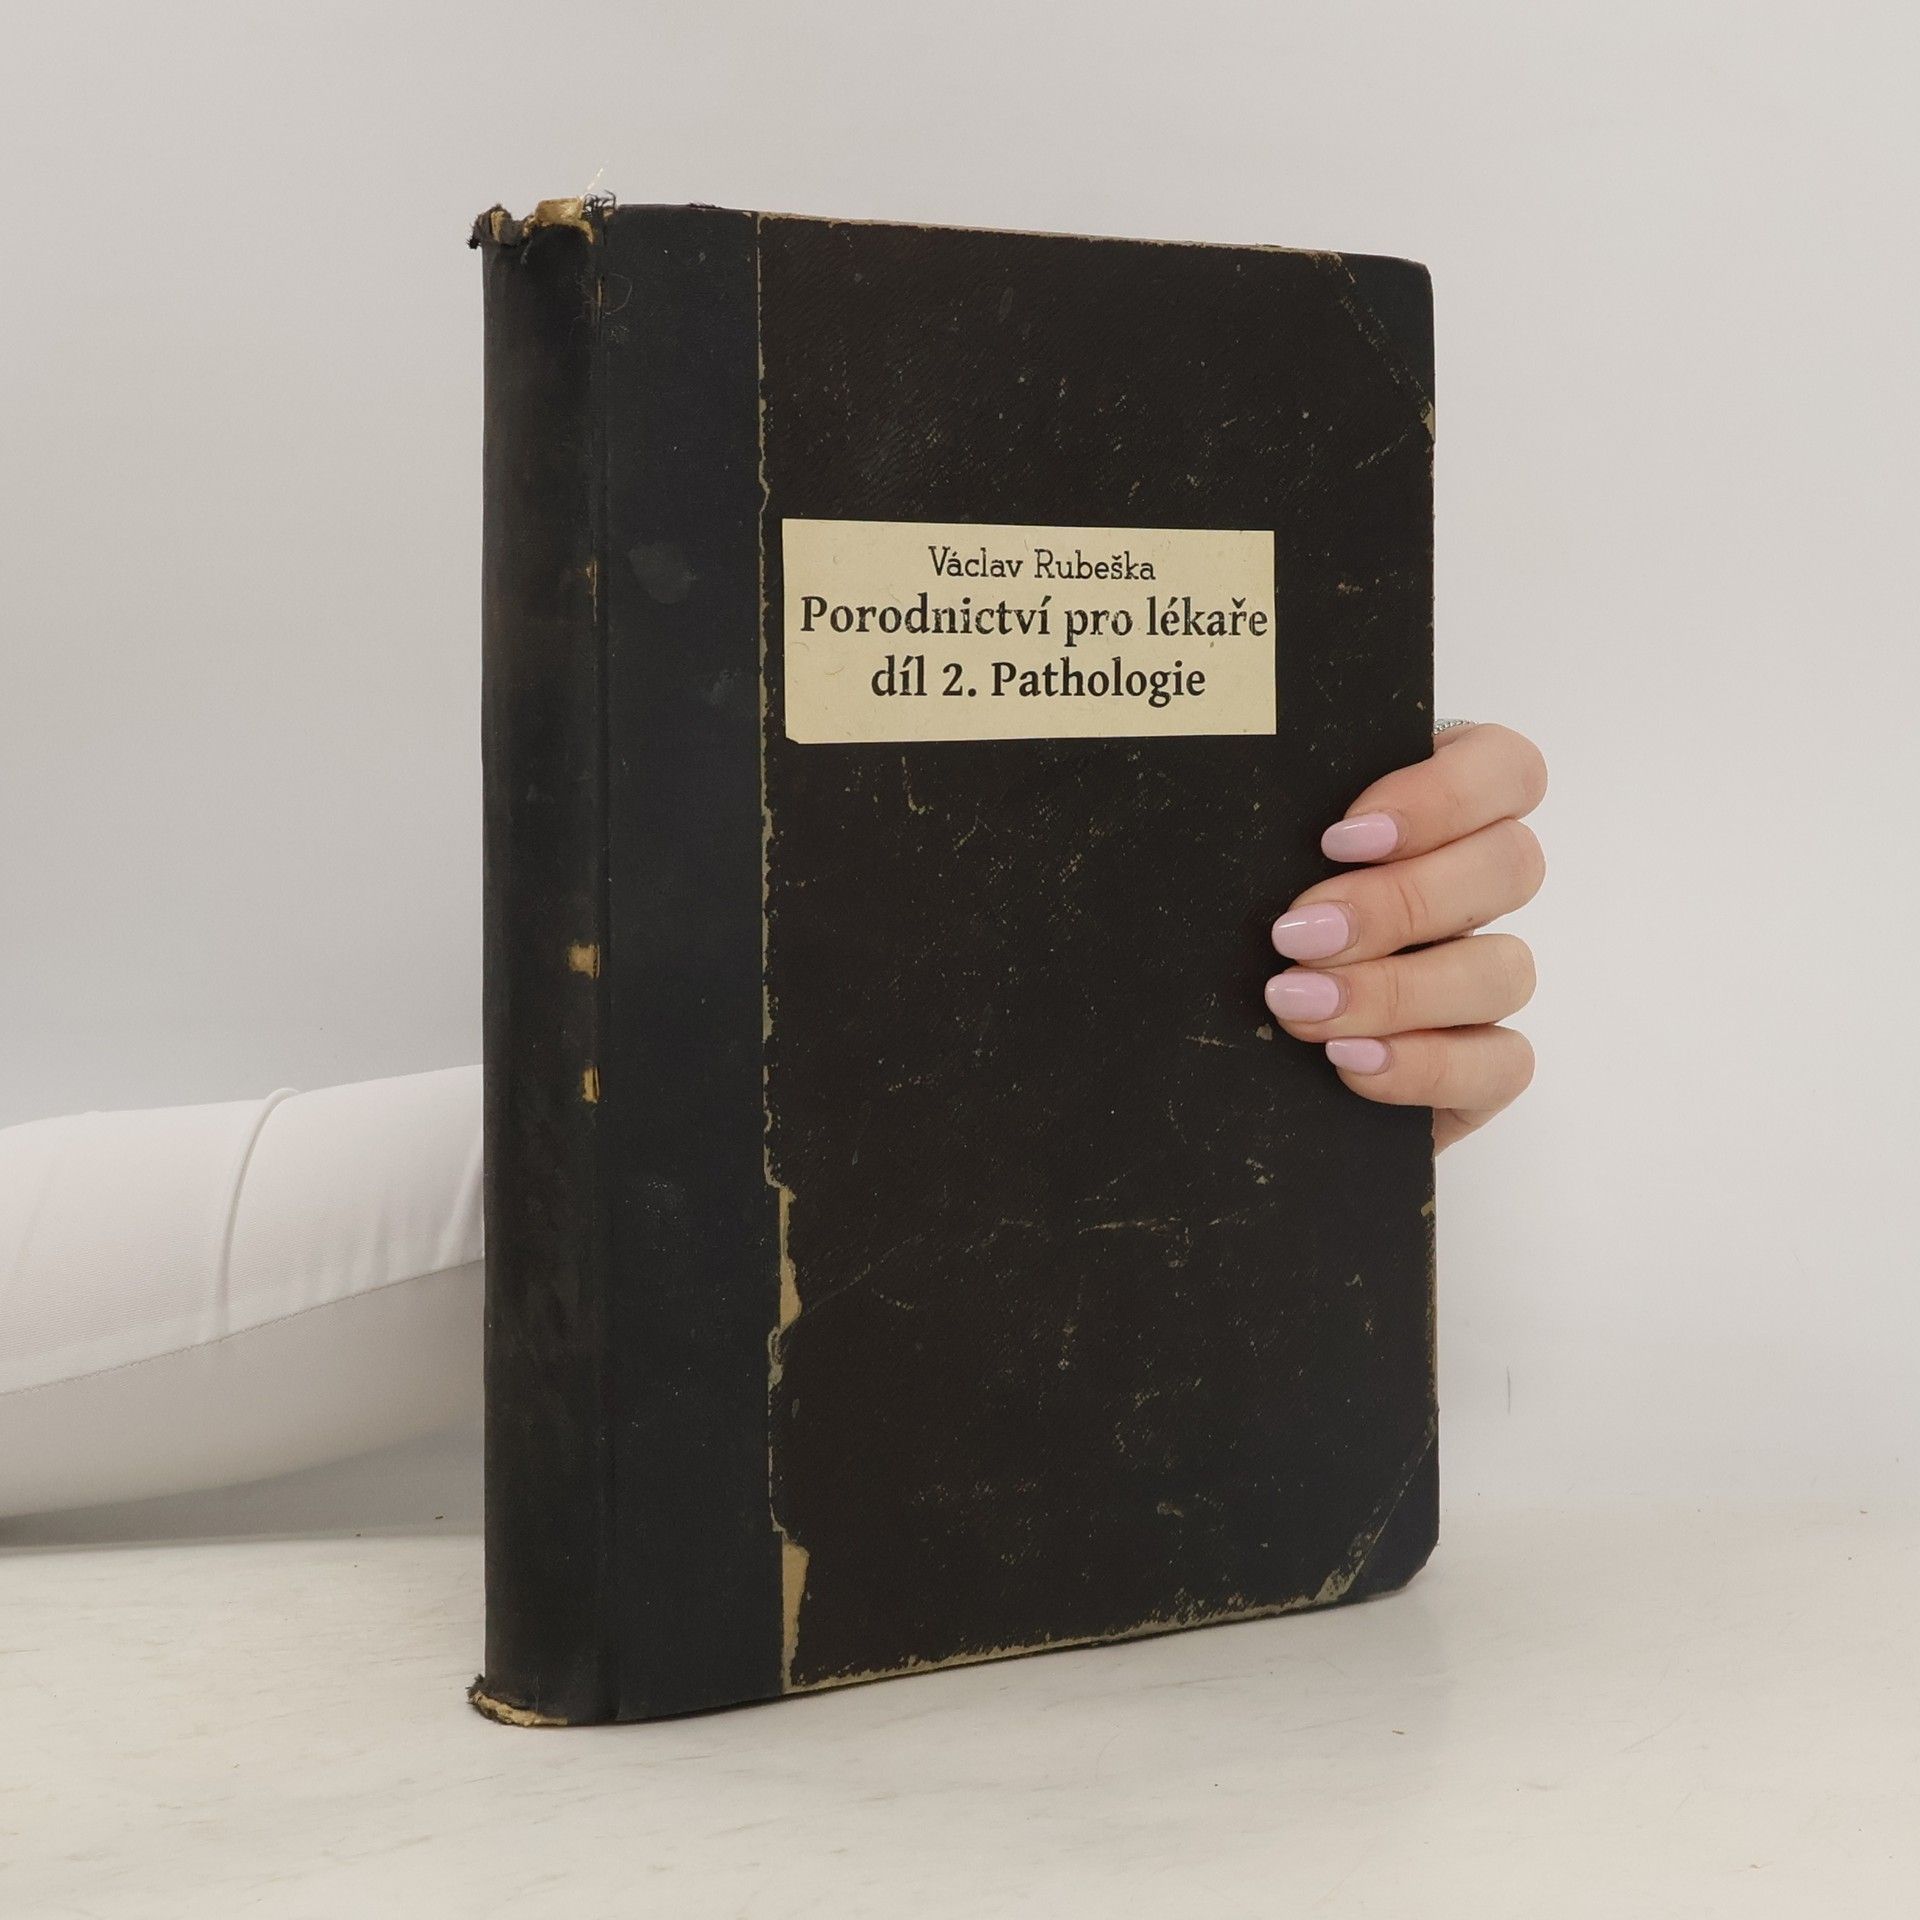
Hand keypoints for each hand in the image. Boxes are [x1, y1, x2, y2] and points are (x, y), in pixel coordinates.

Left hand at [1263, 722, 1546, 1150]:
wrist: (1211, 1044)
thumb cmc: (1230, 922)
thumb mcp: (1249, 856)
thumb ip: (1269, 817)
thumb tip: (1235, 791)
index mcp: (1437, 813)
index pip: (1505, 768)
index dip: (1442, 798)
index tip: (1339, 839)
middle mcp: (1474, 890)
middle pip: (1511, 867)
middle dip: (1396, 904)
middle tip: (1298, 934)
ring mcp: (1483, 976)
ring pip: (1507, 968)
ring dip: (1400, 991)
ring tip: (1301, 1006)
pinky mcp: (1480, 1063)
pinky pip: (1502, 1064)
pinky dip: (1427, 1064)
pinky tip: (1347, 1059)